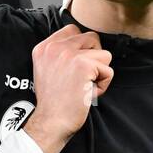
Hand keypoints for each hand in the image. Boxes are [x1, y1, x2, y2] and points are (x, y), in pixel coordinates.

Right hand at [28, 23, 113, 142]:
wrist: (50, 122)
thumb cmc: (53, 103)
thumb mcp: (47, 71)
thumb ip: (60, 55)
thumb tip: (86, 47)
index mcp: (44, 47)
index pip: (73, 30)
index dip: (83, 48)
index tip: (77, 68)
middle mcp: (55, 47)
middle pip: (92, 38)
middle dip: (94, 59)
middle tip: (83, 78)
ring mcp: (69, 54)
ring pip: (104, 54)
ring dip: (100, 73)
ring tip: (85, 87)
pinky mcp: (84, 65)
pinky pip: (108, 70)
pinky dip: (103, 85)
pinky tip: (88, 94)